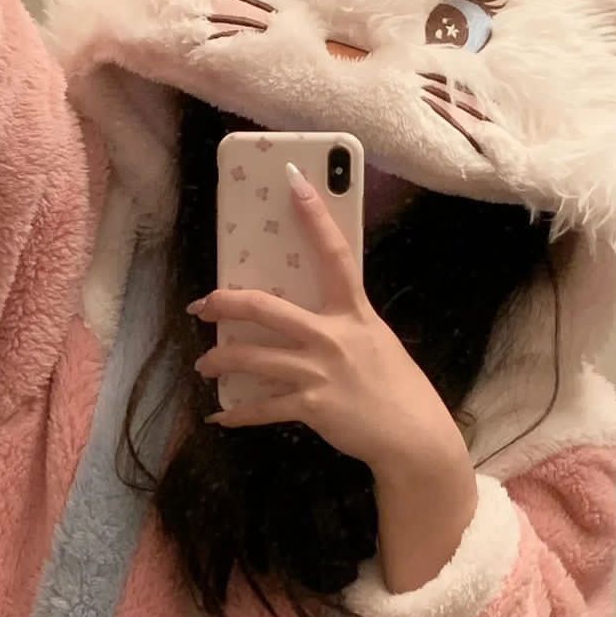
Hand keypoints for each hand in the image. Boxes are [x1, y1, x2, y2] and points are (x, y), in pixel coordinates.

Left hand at [190, 163, 469, 481]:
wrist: (413, 436)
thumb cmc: (396, 386)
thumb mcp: (375, 340)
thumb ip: (343, 324)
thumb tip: (305, 317)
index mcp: (353, 312)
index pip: (334, 253)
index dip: (315, 215)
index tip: (293, 181)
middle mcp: (332, 336)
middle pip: (264, 307)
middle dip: (224, 304)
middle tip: (202, 306)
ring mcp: (319, 371)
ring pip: (251, 358)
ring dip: (219, 362)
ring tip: (204, 365)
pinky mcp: (311, 405)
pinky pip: (260, 408)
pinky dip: (235, 414)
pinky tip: (220, 416)